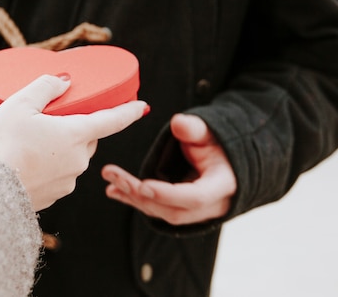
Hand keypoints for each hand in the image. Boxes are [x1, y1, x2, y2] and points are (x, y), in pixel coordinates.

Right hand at [0, 74, 148, 210]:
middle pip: (88, 137)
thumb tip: (64, 81)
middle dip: (76, 126)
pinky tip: (26, 160)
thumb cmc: (1, 145)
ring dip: (60, 146)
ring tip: (29, 140)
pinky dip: (49, 164)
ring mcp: (66, 181)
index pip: (111, 120)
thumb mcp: (19, 103)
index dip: (128, 111)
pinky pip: (59, 174)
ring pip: (73, 156)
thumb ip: (45, 87)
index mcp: (75, 134)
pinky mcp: (53, 197)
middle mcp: (78, 160)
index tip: (142, 106)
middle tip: (51, 118)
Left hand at [102, 113, 236, 224]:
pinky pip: (158, 210)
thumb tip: (178, 123)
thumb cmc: (219, 143)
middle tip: (114, 177)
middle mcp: (211, 206)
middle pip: (173, 210)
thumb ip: (195, 128)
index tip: (143, 185)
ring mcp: (197, 214)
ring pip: (162, 213)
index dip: (169, 194)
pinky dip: (136, 200)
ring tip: (110, 183)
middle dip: (141, 195)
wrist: (227, 159)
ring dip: (134, 199)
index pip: (195, 198)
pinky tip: (115, 191)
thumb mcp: (209, 131)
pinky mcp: (183, 211)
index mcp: (222, 186)